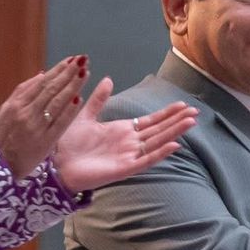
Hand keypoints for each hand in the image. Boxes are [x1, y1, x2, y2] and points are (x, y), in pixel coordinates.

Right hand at [0, 55, 88, 174]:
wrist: (0, 165)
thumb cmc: (4, 136)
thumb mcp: (6, 110)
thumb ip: (23, 91)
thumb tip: (42, 74)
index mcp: (17, 104)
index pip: (42, 82)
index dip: (58, 70)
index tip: (72, 60)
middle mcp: (26, 113)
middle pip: (51, 89)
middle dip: (68, 73)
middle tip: (83, 60)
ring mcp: (36, 127)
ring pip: (57, 102)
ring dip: (72, 87)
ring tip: (84, 74)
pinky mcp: (45, 142)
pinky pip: (60, 123)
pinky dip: (70, 111)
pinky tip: (80, 99)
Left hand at [53, 78, 197, 191]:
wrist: (54, 164)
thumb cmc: (67, 144)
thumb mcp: (84, 115)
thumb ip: (98, 99)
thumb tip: (109, 79)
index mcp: (122, 131)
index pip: (151, 121)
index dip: (167, 113)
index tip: (183, 105)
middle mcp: (129, 144)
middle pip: (159, 131)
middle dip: (176, 121)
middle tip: (195, 112)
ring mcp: (128, 156)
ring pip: (157, 143)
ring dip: (173, 133)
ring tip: (190, 123)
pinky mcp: (123, 169)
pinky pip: (145, 161)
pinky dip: (159, 154)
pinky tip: (174, 145)